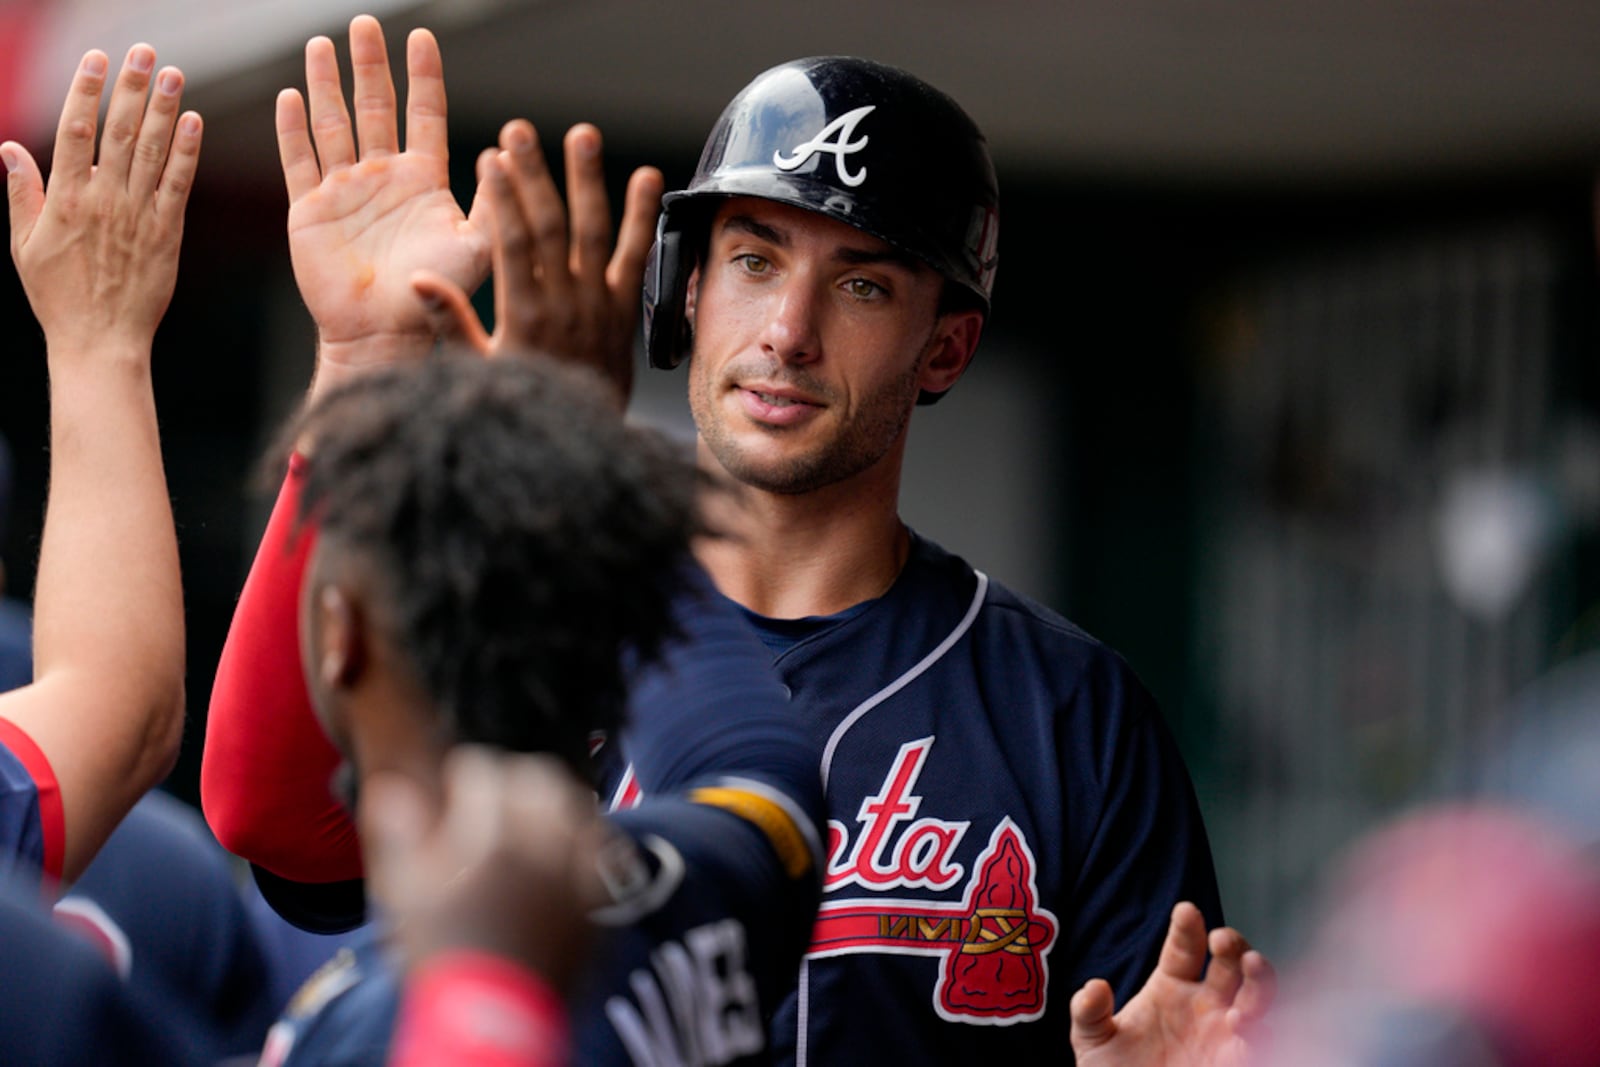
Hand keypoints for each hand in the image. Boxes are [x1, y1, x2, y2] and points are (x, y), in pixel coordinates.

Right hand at [4, 45, 200, 357]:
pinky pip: (179, 186)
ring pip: (152, 153)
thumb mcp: (24, 244)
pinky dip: (187, 153)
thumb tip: (9, 147)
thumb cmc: (59, 296)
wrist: (100, 340)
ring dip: (164, 110)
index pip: (75, 130)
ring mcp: (138, 216)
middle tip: (145, 54)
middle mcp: (104, 201)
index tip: (98, 60)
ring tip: (174, 75)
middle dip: (132, 89)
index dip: (87, 91)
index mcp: (65, 199)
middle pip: (119, 132)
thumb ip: (22, 192)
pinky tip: (194, 123)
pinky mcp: (167, 234)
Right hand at [277, 15, 489, 395]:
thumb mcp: (477, 246)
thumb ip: (493, 202)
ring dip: (328, 84)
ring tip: (323, 43)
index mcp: (424, 180)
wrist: (386, 332)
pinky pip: (300, 160)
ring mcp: (345, 190)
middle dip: (370, 66)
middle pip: (375, 107)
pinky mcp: (311, 210)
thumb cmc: (437, 294)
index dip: (422, 76)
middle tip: (364, 23)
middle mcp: (383, 178)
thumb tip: (505, 152)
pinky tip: (292, 95)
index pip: (424, 114)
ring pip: (334, 123)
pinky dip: (293, 129)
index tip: (422, 36)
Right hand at [360, 746, 612, 992]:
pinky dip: (589, 837)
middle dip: (516, 779)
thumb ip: (402, 834)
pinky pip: (605, 846)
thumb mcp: (405, 893)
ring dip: (555, 802)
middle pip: (539, 777)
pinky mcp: (598, 896)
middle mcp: (542, 841)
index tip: (459, 785)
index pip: (484, 771)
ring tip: (536, 817)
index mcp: (491, 833)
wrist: (491, 1016)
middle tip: (499, 795)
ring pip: (577, 805)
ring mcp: (576, 867)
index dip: (467, 774)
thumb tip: (395, 792)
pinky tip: (572, 847)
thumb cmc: (442, 955)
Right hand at [412, 120, 661, 403]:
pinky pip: (636, 257)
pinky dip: (642, 217)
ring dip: (587, 180)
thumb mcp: (477, 369)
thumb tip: (419, 280)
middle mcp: (565, 305)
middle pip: (551, 228)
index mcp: (524, 315)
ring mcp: (598, 305)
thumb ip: (451, 322)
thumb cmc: (520, 403)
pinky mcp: (623, 310)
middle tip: (521, 130)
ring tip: (582, 135)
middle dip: (535, 175)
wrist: (576, 445)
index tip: (492, 157)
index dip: (504, 199)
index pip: (513, 244)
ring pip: (594, 233)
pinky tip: (647, 177)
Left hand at [1070, 902, 1274, 1066]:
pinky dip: (1261, 1029)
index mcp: (1171, 986)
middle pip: (1230, 962)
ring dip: (1260, 978)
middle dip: (1233, 944)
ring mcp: (1226, 1031)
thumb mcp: (1093, 1042)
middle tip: (1222, 939)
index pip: (1184, 947)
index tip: (1186, 911)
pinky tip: (1244, 1024)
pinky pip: (1262, 1041)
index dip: (1187, 927)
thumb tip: (1093, 987)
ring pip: (1257, 995)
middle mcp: (1205, 1003)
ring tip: (1252, 965)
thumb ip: (1089, 1013)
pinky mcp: (1239, 1060)